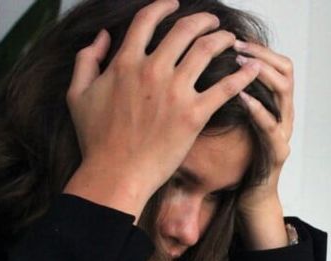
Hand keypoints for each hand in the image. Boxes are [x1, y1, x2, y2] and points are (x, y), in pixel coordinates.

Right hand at [63, 0, 260, 219]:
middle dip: (203, 20)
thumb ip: (87, 59)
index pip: (148, 19)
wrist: (115, 174)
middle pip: (184, 29)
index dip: (163, 6)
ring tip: (231, 39)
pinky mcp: (194, 115)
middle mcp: (152, 70)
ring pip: (207, 50)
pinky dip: (243, 75)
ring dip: (223, 39)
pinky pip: (225, 88)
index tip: (174, 5)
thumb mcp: (77, 94)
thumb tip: (102, 37)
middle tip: (212, 22)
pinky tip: (253, 68)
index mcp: (125, 62)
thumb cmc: (96, 139)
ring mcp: (175, 92)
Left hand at [233, 40, 294, 249]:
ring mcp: (284, 132)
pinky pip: (271, 126)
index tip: (235, 38)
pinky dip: (257, 109)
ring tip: (240, 65)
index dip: (259, 48)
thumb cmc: (237, 159)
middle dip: (261, 54)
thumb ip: (227, 97)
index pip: (277, 63)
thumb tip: (202, 69)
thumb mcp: (232, 121)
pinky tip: (241, 97)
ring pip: (284, 92)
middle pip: (285, 71)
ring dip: (262, 74)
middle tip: (237, 46)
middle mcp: (284, 114)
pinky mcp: (278, 152)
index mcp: (274, 104)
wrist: (249, 198)